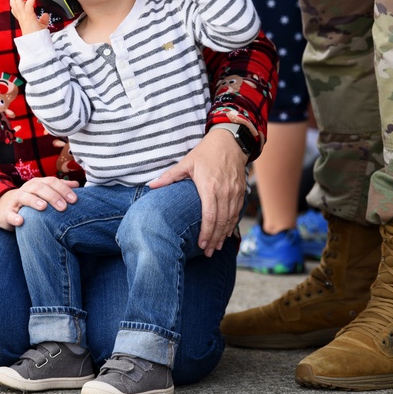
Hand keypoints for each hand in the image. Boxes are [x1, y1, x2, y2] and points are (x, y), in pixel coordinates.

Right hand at [0, 177, 79, 230]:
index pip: (52, 182)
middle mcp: (27, 189)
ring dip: (34, 201)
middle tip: (64, 207)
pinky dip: (15, 217)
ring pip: (24, 197)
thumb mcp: (44, 192)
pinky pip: (10, 214)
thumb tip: (77, 185)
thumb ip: (59, 188)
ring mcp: (16, 200)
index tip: (75, 200)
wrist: (5, 207)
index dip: (63, 189)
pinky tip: (21, 221)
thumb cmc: (31, 200)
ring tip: (44, 207)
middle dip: (52, 196)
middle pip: (39, 187)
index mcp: (38, 183)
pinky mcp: (7, 213)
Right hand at [10, 0, 49, 34]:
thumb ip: (43, 20)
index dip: (13, 1)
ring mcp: (23, 17)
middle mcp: (21, 17)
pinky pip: (28, 5)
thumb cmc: (37, 36)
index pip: (14, 9)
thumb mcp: (40, 26)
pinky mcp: (28, 17)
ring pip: (17, 2)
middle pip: (12, 3)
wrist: (37, 43)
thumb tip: (46, 14)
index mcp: (22, 19)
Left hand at [149, 128, 246, 256]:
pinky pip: (237, 213)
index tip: (200, 245)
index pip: (209, 216)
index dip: (205, 233)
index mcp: (209, 187)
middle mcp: (224, 192)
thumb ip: (170, 176)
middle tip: (207, 252)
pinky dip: (232, 225)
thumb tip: (151, 185)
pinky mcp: (241, 192)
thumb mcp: (186, 162)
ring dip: (224, 235)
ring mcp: (235, 193)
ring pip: (231, 219)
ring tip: (216, 247)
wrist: (230, 141)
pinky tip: (226, 234)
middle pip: (220, 222)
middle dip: (214, 239)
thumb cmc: (206, 152)